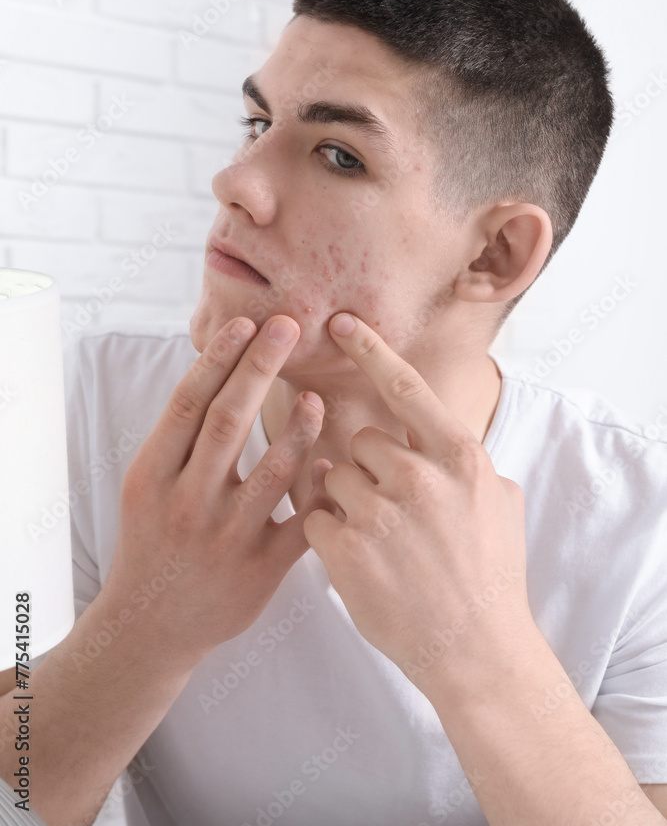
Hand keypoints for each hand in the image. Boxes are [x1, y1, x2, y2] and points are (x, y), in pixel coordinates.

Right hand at [103, 315, 331, 671]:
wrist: (150, 626)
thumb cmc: (153, 541)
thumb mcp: (146, 486)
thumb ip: (179, 439)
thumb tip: (217, 370)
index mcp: (152, 475)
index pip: (188, 403)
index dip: (218, 359)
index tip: (244, 323)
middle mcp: (186, 502)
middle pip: (228, 422)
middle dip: (259, 367)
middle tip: (287, 325)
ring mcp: (224, 538)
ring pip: (272, 470)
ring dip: (299, 427)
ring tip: (318, 396)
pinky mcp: (259, 570)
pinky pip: (300, 523)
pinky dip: (319, 491)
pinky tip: (333, 464)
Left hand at [303, 312, 533, 690]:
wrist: (477, 651)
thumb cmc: (492, 576)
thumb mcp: (500, 503)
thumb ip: (466, 461)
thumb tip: (437, 437)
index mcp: (458, 457)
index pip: (405, 387)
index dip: (370, 349)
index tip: (340, 321)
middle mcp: (418, 476)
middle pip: (362, 442)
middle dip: (368, 470)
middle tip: (392, 512)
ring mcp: (380, 512)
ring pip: (334, 477)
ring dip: (346, 501)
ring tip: (379, 542)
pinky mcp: (347, 549)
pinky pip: (315, 515)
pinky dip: (328, 533)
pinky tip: (359, 558)